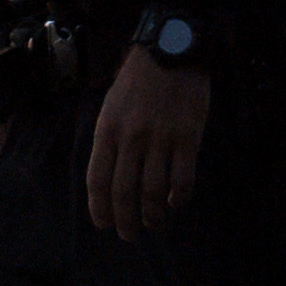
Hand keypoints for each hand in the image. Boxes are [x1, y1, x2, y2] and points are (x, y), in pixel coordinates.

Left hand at [83, 48, 213, 239]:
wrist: (170, 50)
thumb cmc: (137, 81)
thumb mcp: (110, 106)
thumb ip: (109, 140)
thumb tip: (107, 179)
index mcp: (107, 130)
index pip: (97, 180)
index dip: (100, 209)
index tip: (104, 224)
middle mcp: (131, 138)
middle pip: (124, 192)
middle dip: (125, 221)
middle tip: (130, 236)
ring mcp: (160, 139)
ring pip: (153, 191)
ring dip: (153, 216)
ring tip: (154, 224)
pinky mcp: (188, 137)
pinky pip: (182, 178)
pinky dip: (178, 198)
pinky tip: (175, 203)